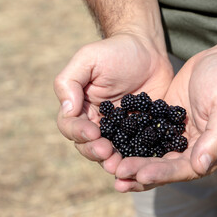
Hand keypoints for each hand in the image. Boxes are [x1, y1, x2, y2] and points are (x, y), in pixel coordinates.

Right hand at [54, 33, 173, 172]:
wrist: (148, 52)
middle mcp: (97, 122)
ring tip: (118, 165)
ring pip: (110, 152)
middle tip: (106, 152)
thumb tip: (67, 110)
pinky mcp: (141, 133)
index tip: (93, 132)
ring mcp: (120, 130)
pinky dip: (136, 157)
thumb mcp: (88, 58)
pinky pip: (137, 149)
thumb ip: (70, 81)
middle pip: (87, 145)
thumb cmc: (115, 52)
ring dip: (112, 161)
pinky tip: (140, 163)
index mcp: (81, 107)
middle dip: (94, 151)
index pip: (70, 125)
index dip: (78, 132)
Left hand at [114, 40, 216, 191]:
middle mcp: (195, 149)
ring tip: (111, 168)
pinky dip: (131, 142)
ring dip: (134, 162)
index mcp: (214, 151)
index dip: (163, 173)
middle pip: (165, 166)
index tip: (140, 174)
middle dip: (141, 171)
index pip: (185, 169)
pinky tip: (113, 144)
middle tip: (117, 173)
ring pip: (154, 155)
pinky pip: (147, 136)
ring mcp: (179, 137)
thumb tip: (201, 167)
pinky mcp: (165, 124)